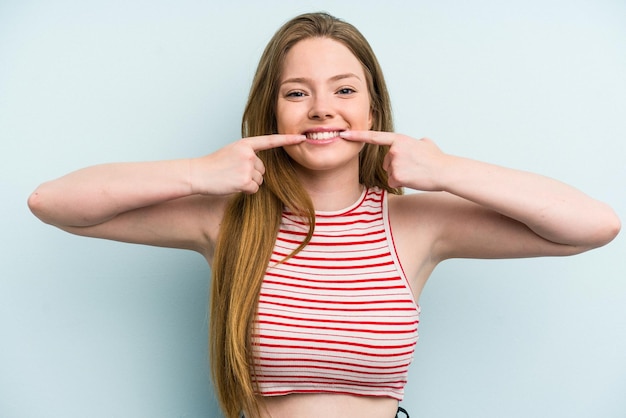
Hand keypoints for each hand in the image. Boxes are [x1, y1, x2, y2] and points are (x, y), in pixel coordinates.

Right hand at [191, 134, 305, 194]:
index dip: (287, 140)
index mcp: (245, 144)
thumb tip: (262, 169)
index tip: (302, 138)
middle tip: (233, 173)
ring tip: (231, 178)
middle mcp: (248, 154)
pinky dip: (245, 191)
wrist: (198, 174)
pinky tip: (232, 185)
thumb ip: (248, 154)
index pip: (270, 141)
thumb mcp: (231, 152)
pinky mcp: (245, 181)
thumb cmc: (213, 165)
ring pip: (259, 180)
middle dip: (252, 174)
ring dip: (248, 183)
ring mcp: (247, 167)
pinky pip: (254, 189)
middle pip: (263, 169)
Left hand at [340, 130, 448, 190]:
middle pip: (385, 162)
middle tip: (413, 167)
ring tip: (415, 172)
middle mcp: (394, 150)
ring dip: (400, 175)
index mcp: (399, 139)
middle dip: (396, 166)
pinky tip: (413, 180)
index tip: (343, 134)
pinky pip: (393, 182)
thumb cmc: (437, 159)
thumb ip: (416, 142)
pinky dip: (402, 184)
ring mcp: (394, 163)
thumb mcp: (426, 143)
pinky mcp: (396, 176)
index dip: (357, 136)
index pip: (374, 137)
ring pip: (390, 173)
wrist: (445, 171)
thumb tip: (420, 143)